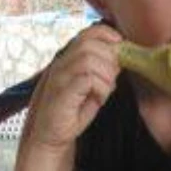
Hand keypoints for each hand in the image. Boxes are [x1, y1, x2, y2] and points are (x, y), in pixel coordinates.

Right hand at [23, 24, 121, 151]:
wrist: (50, 136)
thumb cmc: (72, 112)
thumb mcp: (91, 88)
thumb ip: (102, 71)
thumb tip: (120, 59)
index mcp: (68, 59)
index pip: (88, 33)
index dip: (107, 34)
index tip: (120, 46)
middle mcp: (61, 64)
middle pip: (89, 43)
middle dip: (109, 59)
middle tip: (112, 78)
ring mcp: (59, 77)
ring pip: (89, 59)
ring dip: (106, 75)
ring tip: (105, 91)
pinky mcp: (61, 92)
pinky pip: (87, 78)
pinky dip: (101, 88)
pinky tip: (99, 99)